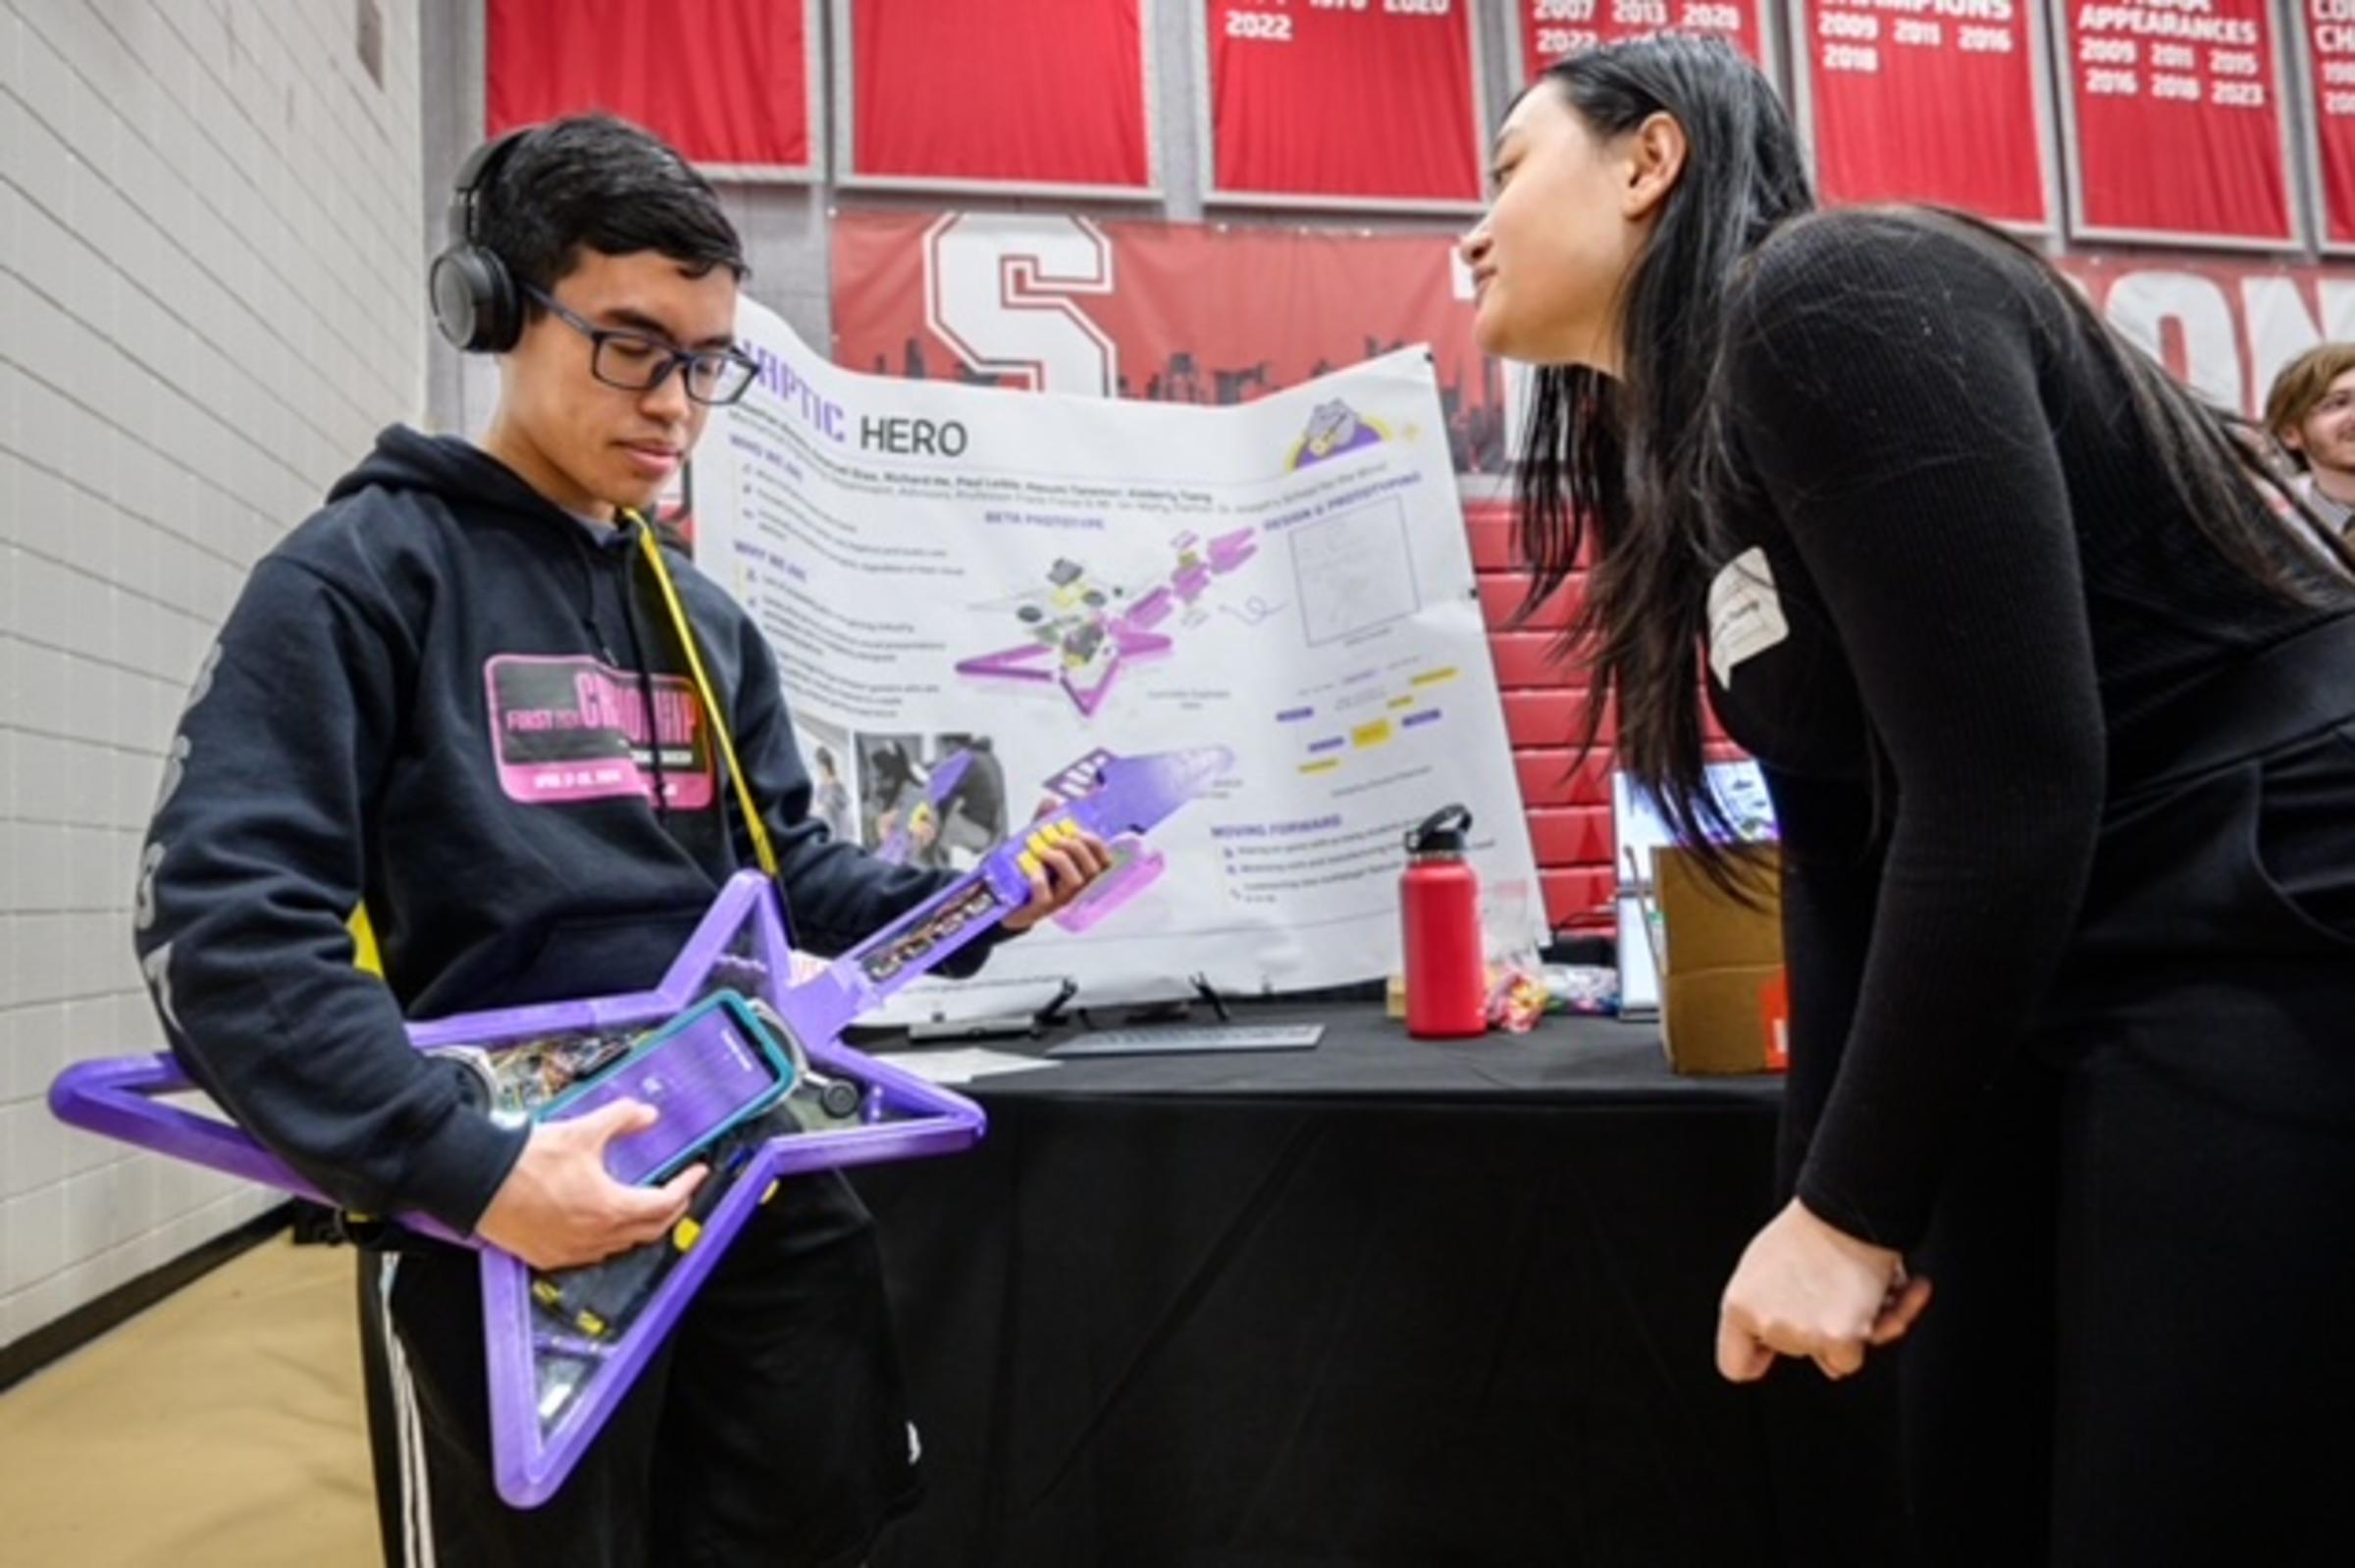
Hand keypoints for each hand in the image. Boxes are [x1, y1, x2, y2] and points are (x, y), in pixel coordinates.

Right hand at [474, 1100, 706, 1271]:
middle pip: (650, 1229)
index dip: (687, 1186)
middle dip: (671, 1208)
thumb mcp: (582, 1131)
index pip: (665, 1203)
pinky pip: (593, 1254)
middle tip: (679, 1189)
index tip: (697, 1173)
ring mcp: (573, 1251)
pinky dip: (609, 1240)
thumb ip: (621, 1119)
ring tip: (646, 1205)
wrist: (478, 1182)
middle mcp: (596, 1236)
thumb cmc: (524, 1162)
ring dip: (641, 1226)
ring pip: (623, 1245)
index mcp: (610, 1207)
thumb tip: (646, 1114)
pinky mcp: (550, 1256)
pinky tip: (605, 1223)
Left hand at [1000, 798, 1114, 932]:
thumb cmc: (1028, 870)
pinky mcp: (1039, 908)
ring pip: (1075, 881)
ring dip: (1060, 860)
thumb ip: (1044, 822)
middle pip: (1093, 870)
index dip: (1097, 845)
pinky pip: (1046, 897)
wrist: (1004, 898)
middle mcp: (1076, 888)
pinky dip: (1040, 881)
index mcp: (1080, 872)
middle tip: (1055, 839)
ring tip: (1042, 850)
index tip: (1080, 832)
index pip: (1104, 862)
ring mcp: (1059, 900)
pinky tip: (1032, 871)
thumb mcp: (1038, 843)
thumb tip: (1051, 800)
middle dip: (1075, 848)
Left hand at [1715, 1197, 1931, 1382]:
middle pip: (1793, 1352)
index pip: (1734, 1364)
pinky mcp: (1838, 1339)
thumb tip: (1796, 1359)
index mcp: (1738, 1305)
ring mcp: (1802, 1334)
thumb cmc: (1807, 1230)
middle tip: (1822, 1286)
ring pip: (1828, 1359)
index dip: (1756, 1359)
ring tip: (1848, 1287)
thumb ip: (1766, 1307)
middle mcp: (1766, 1324)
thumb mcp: (1764, 1266)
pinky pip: (1850, 1359)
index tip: (1769, 1353)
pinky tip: (1874, 1298)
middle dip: (1811, 1328)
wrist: (1842, 1210)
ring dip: (1842, 1331)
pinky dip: (1866, 1333)